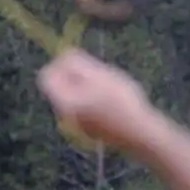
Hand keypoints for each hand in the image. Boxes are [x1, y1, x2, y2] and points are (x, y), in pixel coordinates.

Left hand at [37, 49, 161, 151]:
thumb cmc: (121, 102)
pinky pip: (86, 110)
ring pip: (75, 98)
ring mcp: (79, 126)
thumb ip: (77, 63)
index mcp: (65, 102)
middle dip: (75, 76)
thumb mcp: (100, 75)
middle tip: (98, 72)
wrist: (142, 135)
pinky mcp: (92, 132)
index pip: (47, 77)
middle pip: (61, 88)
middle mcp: (66, 117)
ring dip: (87, 88)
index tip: (79, 59)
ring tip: (109, 86)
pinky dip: (95, 101)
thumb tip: (63, 54)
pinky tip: (114, 102)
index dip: (59, 63)